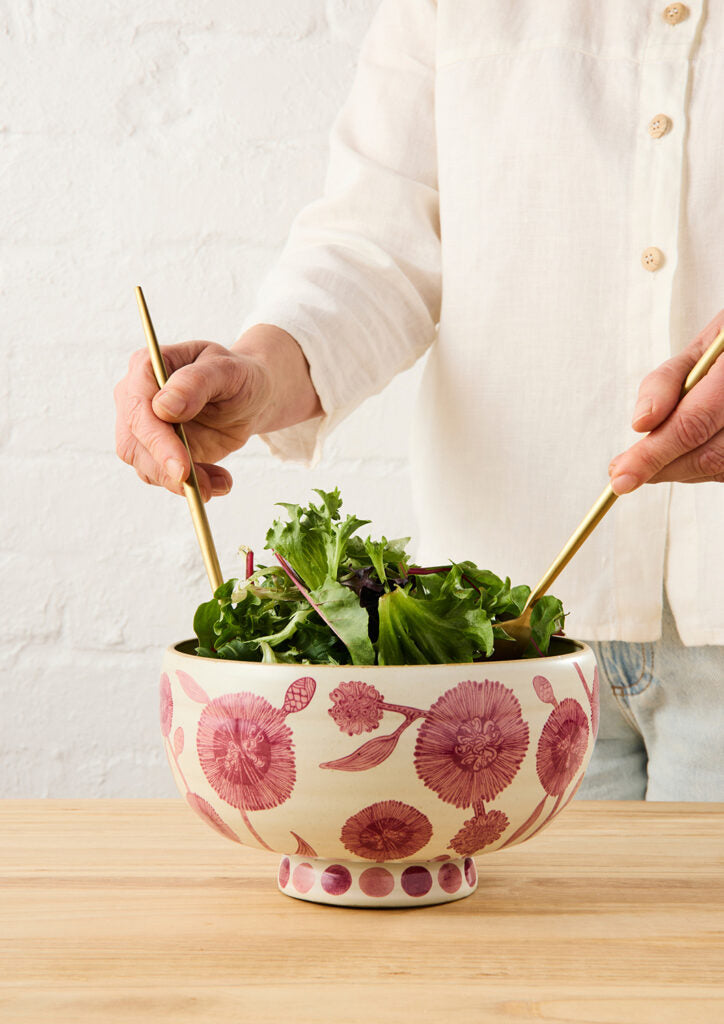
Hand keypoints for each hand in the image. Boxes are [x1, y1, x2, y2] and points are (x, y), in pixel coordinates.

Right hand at [114, 339, 271, 500]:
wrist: (248, 396)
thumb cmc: (236, 376)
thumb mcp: (227, 370)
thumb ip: (196, 382)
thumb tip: (163, 407)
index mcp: (145, 367)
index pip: (138, 409)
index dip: (157, 441)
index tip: (182, 468)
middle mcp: (135, 398)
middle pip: (133, 443)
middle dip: (166, 470)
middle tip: (201, 488)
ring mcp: (144, 428)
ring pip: (145, 466)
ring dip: (182, 483)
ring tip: (221, 481)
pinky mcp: (157, 452)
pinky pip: (164, 477)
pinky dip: (192, 486)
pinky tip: (218, 481)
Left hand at [608, 311, 723, 493]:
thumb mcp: (700, 348)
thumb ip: (666, 383)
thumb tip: (641, 423)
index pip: (691, 425)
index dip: (652, 456)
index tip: (621, 476)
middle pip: (706, 456)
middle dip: (659, 468)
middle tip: (624, 474)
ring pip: (716, 468)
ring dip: (677, 470)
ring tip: (651, 458)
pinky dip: (697, 467)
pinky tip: (681, 454)